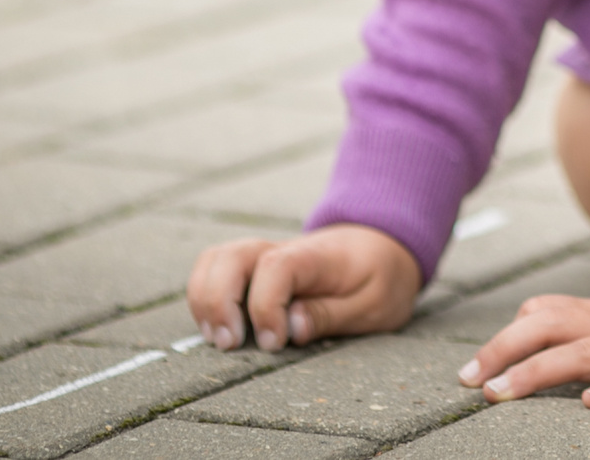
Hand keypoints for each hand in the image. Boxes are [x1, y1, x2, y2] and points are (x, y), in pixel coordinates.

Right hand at [186, 224, 422, 351]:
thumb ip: (332, 314)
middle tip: (229, 344)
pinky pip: (217, 269)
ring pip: (216, 259)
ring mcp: (267, 256)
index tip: (274, 342)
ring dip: (205, 298)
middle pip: (232, 255)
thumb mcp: (374, 304)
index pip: (276, 266)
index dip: (265, 305)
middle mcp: (284, 249)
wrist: (384, 246)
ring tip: (217, 338)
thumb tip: (292, 326)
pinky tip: (217, 328)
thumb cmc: (380, 278)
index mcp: (318, 256)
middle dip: (218, 300)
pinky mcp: (257, 269)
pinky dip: (205, 295)